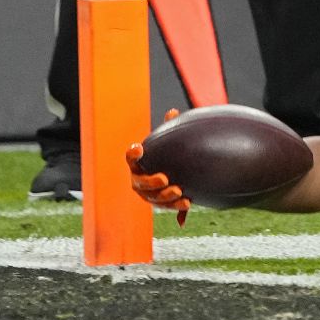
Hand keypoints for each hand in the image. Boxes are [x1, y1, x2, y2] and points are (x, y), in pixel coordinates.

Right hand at [126, 108, 189, 225]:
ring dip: (165, 196)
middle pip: (140, 183)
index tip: (139, 147)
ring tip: (179, 190)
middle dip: (151, 182)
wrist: (176, 172)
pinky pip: (167, 207)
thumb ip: (170, 128)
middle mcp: (138, 180)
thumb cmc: (168, 154)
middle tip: (164, 178)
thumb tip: (173, 112)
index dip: (133, 154)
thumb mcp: (169, 142)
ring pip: (153, 198)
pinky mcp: (161, 204)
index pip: (131, 157)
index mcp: (138, 163)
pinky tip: (188, 203)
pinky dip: (177, 207)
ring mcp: (148, 194)